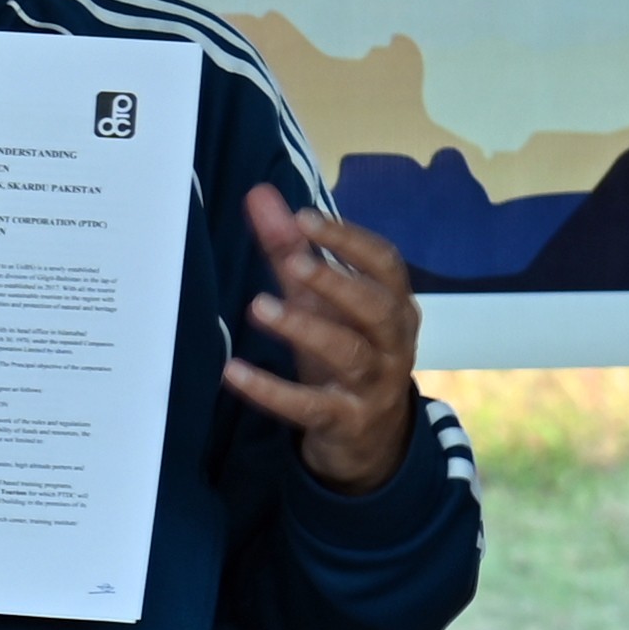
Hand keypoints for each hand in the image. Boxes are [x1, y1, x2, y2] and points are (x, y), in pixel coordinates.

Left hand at [218, 186, 430, 493]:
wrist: (372, 436)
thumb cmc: (347, 351)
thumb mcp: (321, 302)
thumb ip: (291, 249)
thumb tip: (259, 192)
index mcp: (394, 304)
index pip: (385, 263)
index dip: (348, 240)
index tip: (306, 218)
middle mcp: (393, 342)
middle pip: (376, 307)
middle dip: (337, 282)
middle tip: (294, 260)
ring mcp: (374, 384)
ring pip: (350, 353)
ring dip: (306, 328)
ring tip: (260, 306)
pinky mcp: (346, 420)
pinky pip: (310, 405)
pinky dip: (272, 390)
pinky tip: (234, 372)